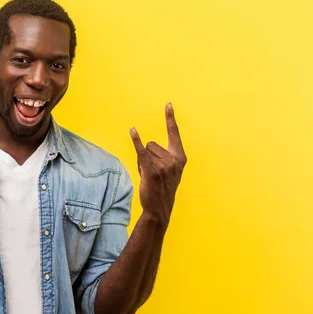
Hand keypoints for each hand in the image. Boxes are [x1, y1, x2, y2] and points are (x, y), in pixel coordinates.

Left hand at [130, 103, 186, 225]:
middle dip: (148, 156)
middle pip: (152, 144)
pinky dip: (136, 141)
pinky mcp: (152, 172)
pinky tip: (132, 131)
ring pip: (145, 151)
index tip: (168, 104)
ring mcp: (164, 166)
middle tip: (152, 172)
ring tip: (148, 175)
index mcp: (180, 158)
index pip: (174, 134)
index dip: (170, 118)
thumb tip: (145, 144)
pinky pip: (142, 152)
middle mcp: (174, 160)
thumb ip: (163, 156)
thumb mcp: (169, 170)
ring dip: (143, 162)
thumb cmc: (162, 188)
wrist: (159, 209)